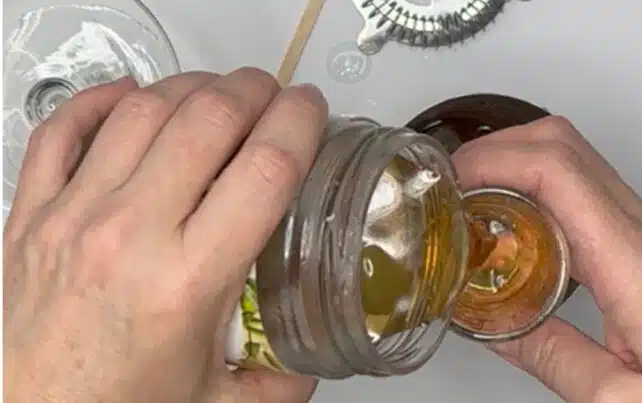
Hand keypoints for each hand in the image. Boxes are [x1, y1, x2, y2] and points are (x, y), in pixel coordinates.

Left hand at [3, 68, 326, 402]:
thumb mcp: (217, 401)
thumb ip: (279, 381)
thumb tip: (309, 355)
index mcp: (187, 281)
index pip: (264, 168)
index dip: (300, 122)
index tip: (311, 110)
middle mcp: (129, 235)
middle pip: (208, 119)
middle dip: (254, 90)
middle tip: (272, 96)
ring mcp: (74, 215)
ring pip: (142, 109)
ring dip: (192, 87)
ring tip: (218, 95)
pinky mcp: (33, 213)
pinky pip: (63, 128)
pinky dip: (101, 99)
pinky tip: (133, 97)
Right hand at [451, 116, 641, 402]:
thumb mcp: (619, 400)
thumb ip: (550, 356)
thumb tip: (492, 323)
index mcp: (634, 260)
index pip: (558, 170)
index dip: (494, 160)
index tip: (450, 181)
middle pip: (563, 143)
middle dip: (496, 148)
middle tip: (451, 184)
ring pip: (573, 157)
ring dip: (515, 162)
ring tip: (471, 200)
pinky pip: (583, 189)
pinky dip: (536, 187)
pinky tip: (511, 223)